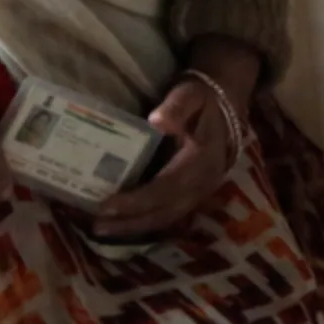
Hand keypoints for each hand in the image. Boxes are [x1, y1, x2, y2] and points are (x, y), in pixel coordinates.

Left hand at [90, 75, 237, 240]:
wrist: (226, 104)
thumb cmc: (202, 99)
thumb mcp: (190, 95)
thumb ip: (176, 107)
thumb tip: (157, 122)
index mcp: (201, 162)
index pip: (165, 188)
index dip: (136, 201)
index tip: (106, 204)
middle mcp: (203, 184)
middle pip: (164, 212)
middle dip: (130, 222)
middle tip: (97, 226)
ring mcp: (201, 192)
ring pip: (167, 217)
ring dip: (135, 226)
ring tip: (104, 228)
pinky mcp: (195, 193)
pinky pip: (169, 213)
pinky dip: (146, 220)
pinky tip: (124, 221)